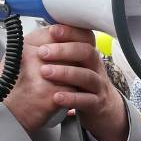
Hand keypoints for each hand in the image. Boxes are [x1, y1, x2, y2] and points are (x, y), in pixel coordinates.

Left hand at [4, 24, 128, 140]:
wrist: (104, 110)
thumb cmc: (82, 84)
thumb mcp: (75, 65)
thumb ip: (60, 52)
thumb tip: (36, 37)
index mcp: (89, 55)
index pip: (85, 37)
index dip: (70, 32)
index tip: (52, 30)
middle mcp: (96, 67)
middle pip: (87, 52)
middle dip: (64, 50)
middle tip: (42, 52)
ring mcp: (98, 86)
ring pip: (86, 76)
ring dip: (65, 73)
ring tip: (45, 72)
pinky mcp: (97, 104)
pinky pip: (86, 100)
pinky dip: (71, 98)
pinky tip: (56, 97)